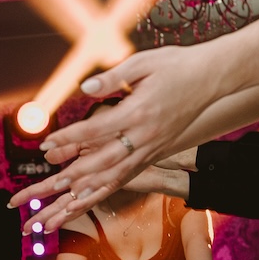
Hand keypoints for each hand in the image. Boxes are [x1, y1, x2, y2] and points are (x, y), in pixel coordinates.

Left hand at [6, 47, 219, 230]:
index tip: (46, 143)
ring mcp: (155, 145)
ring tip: (71, 196)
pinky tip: (96, 192)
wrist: (211, 77)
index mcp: (139, 111)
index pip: (97, 129)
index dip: (69, 138)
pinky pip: (133, 172)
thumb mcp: (142, 62)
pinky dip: (112, 184)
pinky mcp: (159, 150)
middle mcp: (147, 134)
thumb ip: (111, 77)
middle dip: (79, 172)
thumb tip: (84, 88)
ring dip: (94, 185)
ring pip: (121, 173)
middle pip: (107, 160)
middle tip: (56, 181)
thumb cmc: (176, 65)